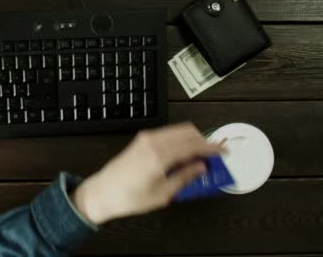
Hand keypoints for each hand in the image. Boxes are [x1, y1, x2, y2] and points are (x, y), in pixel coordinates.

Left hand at [72, 123, 222, 224]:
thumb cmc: (129, 197)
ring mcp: (145, 139)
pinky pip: (167, 134)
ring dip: (191, 140)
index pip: (193, 145)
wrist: (103, 192)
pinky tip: (183, 156)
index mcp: (159, 155)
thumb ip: (185, 177)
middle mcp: (152, 142)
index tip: (224, 152)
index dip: (212, 148)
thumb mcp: (163, 193)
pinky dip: (179, 141)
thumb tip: (201, 167)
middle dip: (203, 141)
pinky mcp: (141, 140)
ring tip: (198, 158)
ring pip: (178, 131)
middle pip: (187, 132)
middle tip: (212, 156)